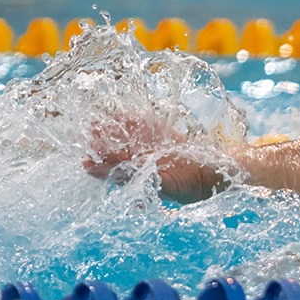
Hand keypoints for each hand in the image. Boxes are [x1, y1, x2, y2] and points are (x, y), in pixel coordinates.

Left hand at [85, 115, 225, 201]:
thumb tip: (123, 176)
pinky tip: (120, 114)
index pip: (116, 171)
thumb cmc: (192, 185)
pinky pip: (145, 127)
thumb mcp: (169, 185)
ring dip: (113, 131)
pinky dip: (133, 120)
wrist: (214, 173)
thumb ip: (148, 180)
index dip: (100, 167)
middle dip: (102, 144)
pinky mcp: (163, 137)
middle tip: (88, 132)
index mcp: (142, 176)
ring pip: (128, 139)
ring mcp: (153, 149)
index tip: (85, 162)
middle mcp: (144, 162)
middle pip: (117, 152)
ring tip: (96, 122)